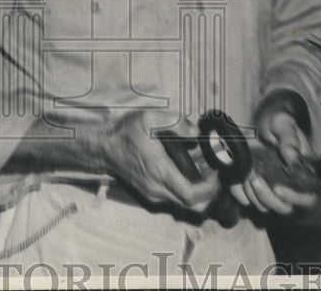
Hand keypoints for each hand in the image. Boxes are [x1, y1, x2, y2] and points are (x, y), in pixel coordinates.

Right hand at [103, 109, 219, 212]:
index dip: (209, 188)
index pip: (191, 194)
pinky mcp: (150, 194)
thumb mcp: (151, 117)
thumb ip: (176, 123)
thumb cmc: (127, 132)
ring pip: (184, 204)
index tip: (216, 173)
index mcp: (159, 171)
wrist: (104, 147)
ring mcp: (153, 194)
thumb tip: (196, 132)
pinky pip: (174, 199)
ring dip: (198, 191)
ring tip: (203, 169)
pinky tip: (187, 171)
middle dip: (209, 192)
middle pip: (192, 205)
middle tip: (215, 172)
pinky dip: (186, 190)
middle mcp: (157, 189)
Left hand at [230, 110, 317, 214]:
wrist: (261, 118)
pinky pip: (245, 199)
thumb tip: (292, 160)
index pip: (308, 198)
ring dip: (252, 193)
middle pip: (283, 208)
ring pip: (264, 206)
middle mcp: (288, 185)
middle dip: (267, 197)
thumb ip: (290, 141)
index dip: (295, 198)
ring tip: (247, 171)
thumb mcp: (284, 125)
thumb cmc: (278, 122)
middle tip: (255, 177)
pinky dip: (239, 191)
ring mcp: (270, 187)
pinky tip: (238, 177)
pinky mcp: (253, 185)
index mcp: (303, 174)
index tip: (277, 188)